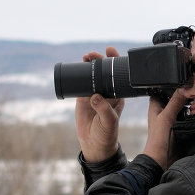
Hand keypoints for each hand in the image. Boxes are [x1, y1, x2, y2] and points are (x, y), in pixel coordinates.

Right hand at [75, 47, 124, 161]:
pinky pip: (80, 83)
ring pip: (92, 75)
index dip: (115, 61)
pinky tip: (76, 67)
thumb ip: (104, 109)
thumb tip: (95, 96)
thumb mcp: (109, 122)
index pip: (117, 74)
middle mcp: (107, 92)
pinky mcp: (83, 98)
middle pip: (104, 71)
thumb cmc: (107, 133)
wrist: (94, 143)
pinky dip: (78, 75)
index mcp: (117, 95)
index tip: (110, 51)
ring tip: (85, 57)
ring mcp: (94, 94)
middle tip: (93, 55)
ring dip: (89, 64)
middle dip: (100, 60)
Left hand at [142, 89, 186, 169]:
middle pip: (175, 96)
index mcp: (156, 105)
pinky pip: (188, 115)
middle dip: (185, 91)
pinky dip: (194, 112)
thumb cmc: (157, 141)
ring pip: (183, 105)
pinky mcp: (180, 126)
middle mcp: (164, 110)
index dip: (171, 82)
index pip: (162, 87)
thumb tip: (185, 87)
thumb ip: (175, 102)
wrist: (162, 161)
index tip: (184, 76)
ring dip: (190, 102)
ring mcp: (172, 118)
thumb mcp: (167, 118)